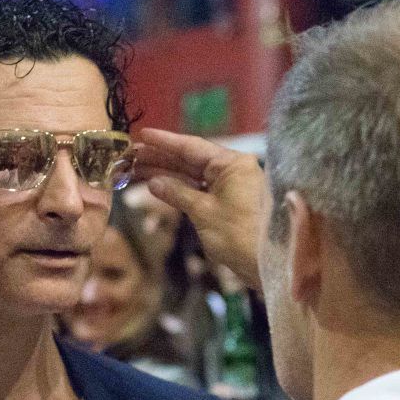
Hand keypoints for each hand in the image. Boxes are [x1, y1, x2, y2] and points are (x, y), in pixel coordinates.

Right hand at [131, 128, 269, 291]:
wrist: (267, 264)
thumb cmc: (239, 235)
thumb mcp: (203, 212)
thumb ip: (177, 193)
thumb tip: (154, 182)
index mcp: (232, 164)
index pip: (192, 146)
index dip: (165, 142)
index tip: (142, 135)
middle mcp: (233, 170)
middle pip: (191, 159)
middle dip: (161, 158)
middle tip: (132, 155)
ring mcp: (231, 187)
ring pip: (193, 175)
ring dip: (167, 173)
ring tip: (137, 169)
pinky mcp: (228, 204)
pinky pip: (200, 190)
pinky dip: (180, 189)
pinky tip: (158, 186)